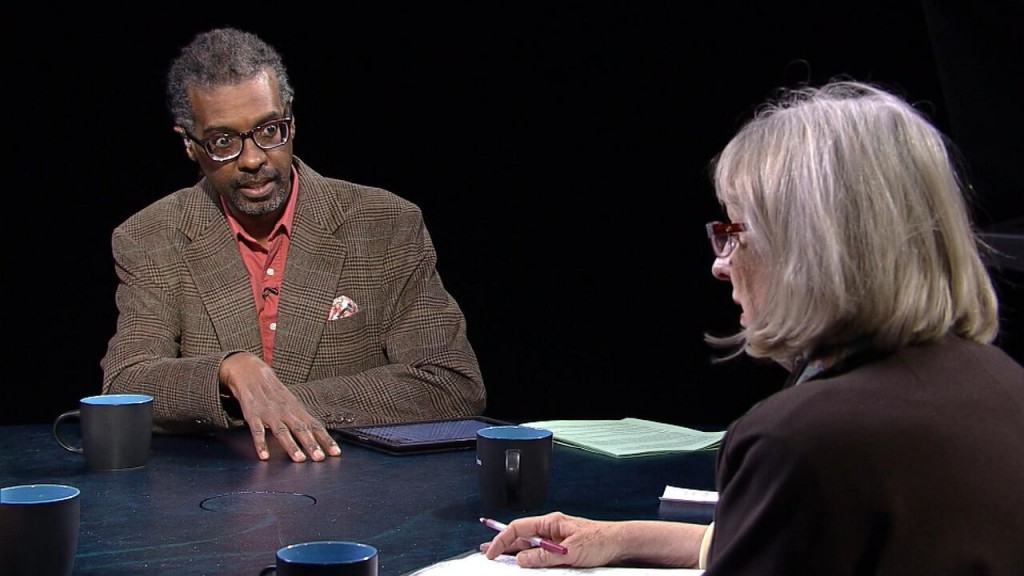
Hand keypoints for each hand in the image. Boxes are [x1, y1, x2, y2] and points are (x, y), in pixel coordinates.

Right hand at [219, 352, 341, 461]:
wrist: (251, 371)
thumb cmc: (273, 391)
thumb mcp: (290, 402)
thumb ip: (301, 419)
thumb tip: (317, 435)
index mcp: (297, 409)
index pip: (315, 426)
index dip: (326, 439)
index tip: (336, 452)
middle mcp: (286, 411)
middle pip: (301, 429)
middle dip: (311, 444)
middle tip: (320, 458)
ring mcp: (269, 413)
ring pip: (282, 431)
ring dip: (291, 445)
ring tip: (299, 459)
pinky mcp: (253, 414)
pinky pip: (257, 430)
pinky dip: (261, 443)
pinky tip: (264, 455)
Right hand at [479, 512, 619, 567]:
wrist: (619, 543)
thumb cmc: (601, 540)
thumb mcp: (570, 551)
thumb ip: (545, 556)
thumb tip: (523, 559)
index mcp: (551, 522)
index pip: (518, 528)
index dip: (502, 539)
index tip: (492, 551)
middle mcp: (551, 529)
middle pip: (521, 536)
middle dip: (503, 544)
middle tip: (488, 553)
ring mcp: (556, 539)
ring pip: (530, 545)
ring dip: (516, 552)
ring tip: (500, 558)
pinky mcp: (562, 549)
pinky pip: (541, 553)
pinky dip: (530, 558)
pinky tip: (525, 563)